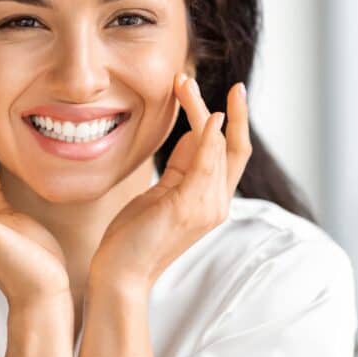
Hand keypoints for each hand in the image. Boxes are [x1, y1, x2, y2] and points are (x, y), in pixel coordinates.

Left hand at [90, 74, 252, 290]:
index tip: (230, 94)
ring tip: (184, 82)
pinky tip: (206, 115)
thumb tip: (194, 133)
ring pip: (218, 146)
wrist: (120, 273)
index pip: (232, 155)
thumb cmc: (134, 236)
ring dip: (202, 109)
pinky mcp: (188, 206)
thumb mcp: (161, 193)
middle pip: (237, 149)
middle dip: (237, 114)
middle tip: (228, 84)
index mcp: (211, 200)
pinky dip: (209, 136)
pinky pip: (206, 163)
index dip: (235, 123)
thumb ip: (181, 167)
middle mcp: (216, 204)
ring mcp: (206, 207)